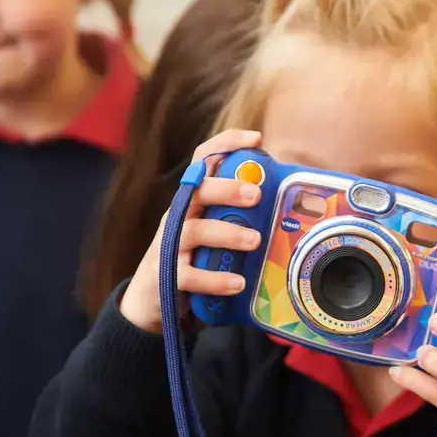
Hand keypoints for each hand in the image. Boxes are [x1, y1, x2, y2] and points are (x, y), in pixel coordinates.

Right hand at [119, 130, 263, 333]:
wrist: (153, 298)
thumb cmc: (193, 257)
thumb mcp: (212, 230)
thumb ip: (236, 214)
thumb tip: (283, 201)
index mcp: (192, 200)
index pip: (203, 160)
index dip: (226, 143)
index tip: (255, 138)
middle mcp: (178, 216)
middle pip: (197, 191)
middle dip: (227, 189)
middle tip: (256, 195)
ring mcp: (169, 245)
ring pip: (194, 231)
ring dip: (227, 234)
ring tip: (255, 241)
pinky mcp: (167, 277)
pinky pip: (190, 276)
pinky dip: (216, 280)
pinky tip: (238, 282)